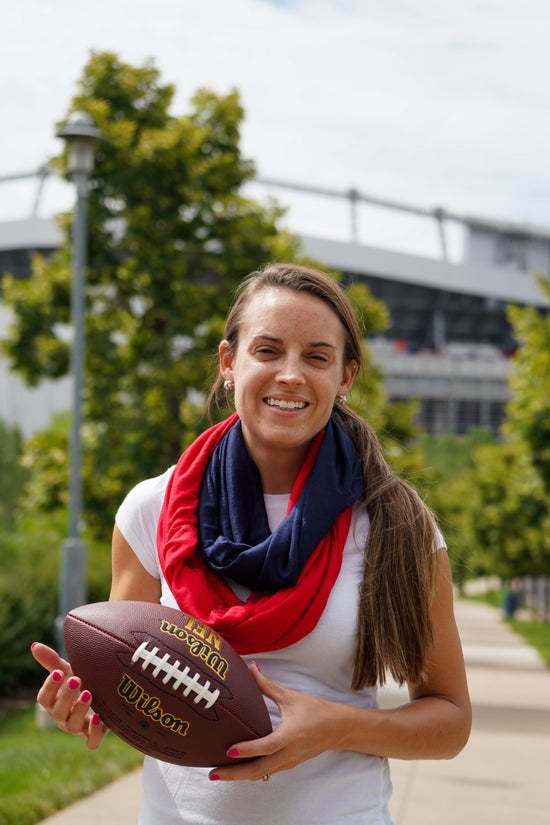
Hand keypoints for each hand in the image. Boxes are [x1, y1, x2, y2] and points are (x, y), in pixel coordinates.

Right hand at [31, 642, 108, 748]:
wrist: (106, 696)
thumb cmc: (83, 683)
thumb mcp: (69, 671)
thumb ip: (52, 661)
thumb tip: (35, 646)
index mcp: (54, 702)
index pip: (44, 699)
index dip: (49, 687)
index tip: (58, 672)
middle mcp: (63, 716)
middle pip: (57, 711)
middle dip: (66, 696)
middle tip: (76, 679)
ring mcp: (78, 727)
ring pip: (72, 725)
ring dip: (79, 709)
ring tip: (89, 693)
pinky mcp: (94, 734)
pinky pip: (91, 742)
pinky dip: (94, 732)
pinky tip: (98, 717)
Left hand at [209, 663, 344, 781]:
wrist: (337, 729)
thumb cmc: (314, 710)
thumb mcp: (290, 696)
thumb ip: (267, 685)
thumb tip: (251, 667)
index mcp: (290, 735)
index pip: (266, 746)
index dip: (247, 750)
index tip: (228, 751)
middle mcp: (289, 753)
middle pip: (259, 770)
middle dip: (234, 774)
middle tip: (212, 774)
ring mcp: (288, 762)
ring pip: (261, 774)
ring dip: (240, 776)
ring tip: (218, 773)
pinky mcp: (288, 765)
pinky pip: (267, 772)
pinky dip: (251, 772)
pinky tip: (237, 769)